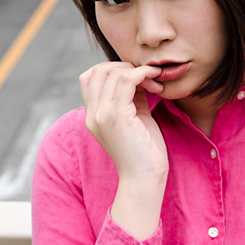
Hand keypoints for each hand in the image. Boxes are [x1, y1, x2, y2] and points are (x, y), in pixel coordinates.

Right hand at [79, 62, 167, 182]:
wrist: (144, 178)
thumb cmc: (143, 152)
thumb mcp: (134, 118)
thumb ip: (131, 97)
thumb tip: (137, 75)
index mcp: (93, 116)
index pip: (89, 78)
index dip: (112, 69)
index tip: (136, 77)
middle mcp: (92, 114)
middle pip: (97, 71)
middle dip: (124, 65)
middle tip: (147, 76)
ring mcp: (102, 115)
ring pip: (111, 72)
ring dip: (137, 70)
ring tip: (155, 80)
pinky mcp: (116, 116)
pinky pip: (126, 80)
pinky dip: (142, 74)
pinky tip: (155, 81)